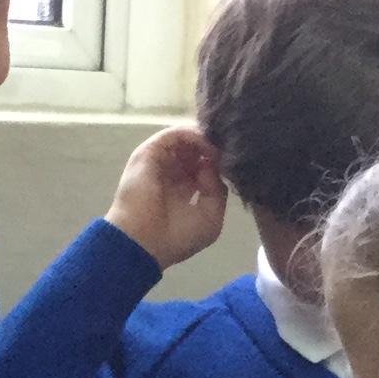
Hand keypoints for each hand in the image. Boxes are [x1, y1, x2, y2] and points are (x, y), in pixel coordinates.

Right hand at [105, 124, 227, 269]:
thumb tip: (211, 163)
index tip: (234, 162)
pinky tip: (208, 145)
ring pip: (184, 139)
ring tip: (220, 147)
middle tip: (230, 149)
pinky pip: (173, 134)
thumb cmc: (176, 237)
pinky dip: (193, 135)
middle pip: (194, 149)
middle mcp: (170, 174)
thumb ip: (217, 189)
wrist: (144, 243)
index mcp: (182, 190)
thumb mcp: (210, 218)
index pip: (202, 166)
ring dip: (205, 139)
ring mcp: (159, 162)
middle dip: (213, 147)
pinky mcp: (149, 153)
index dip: (219, 161)